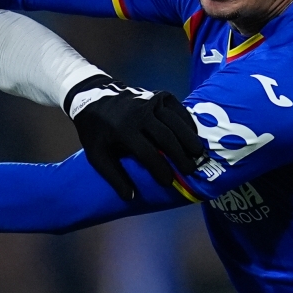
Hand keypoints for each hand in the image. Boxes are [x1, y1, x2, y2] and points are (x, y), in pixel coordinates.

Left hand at [65, 78, 205, 203]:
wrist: (94, 96)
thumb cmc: (97, 131)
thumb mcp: (96, 154)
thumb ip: (113, 176)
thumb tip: (130, 197)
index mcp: (123, 129)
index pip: (147, 153)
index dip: (160, 169)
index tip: (168, 182)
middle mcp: (140, 113)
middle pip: (166, 138)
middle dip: (180, 156)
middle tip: (189, 171)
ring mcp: (151, 101)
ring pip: (176, 122)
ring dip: (189, 139)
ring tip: (198, 155)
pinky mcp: (159, 95)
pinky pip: (179, 109)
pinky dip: (188, 123)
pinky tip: (193, 136)